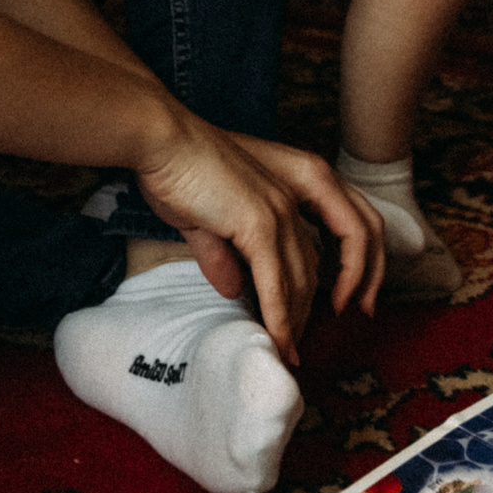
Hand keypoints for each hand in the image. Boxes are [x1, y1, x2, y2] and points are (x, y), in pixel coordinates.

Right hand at [134, 119, 386, 362]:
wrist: (162, 140)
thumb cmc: (176, 168)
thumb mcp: (204, 217)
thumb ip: (222, 253)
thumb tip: (231, 288)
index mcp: (291, 185)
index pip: (322, 242)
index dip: (330, 280)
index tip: (324, 311)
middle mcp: (294, 197)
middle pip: (316, 269)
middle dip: (311, 312)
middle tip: (297, 345)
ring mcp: (280, 211)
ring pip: (301, 282)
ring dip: (295, 322)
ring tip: (286, 352)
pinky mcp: (259, 224)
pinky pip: (276, 284)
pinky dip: (280, 318)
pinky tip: (277, 342)